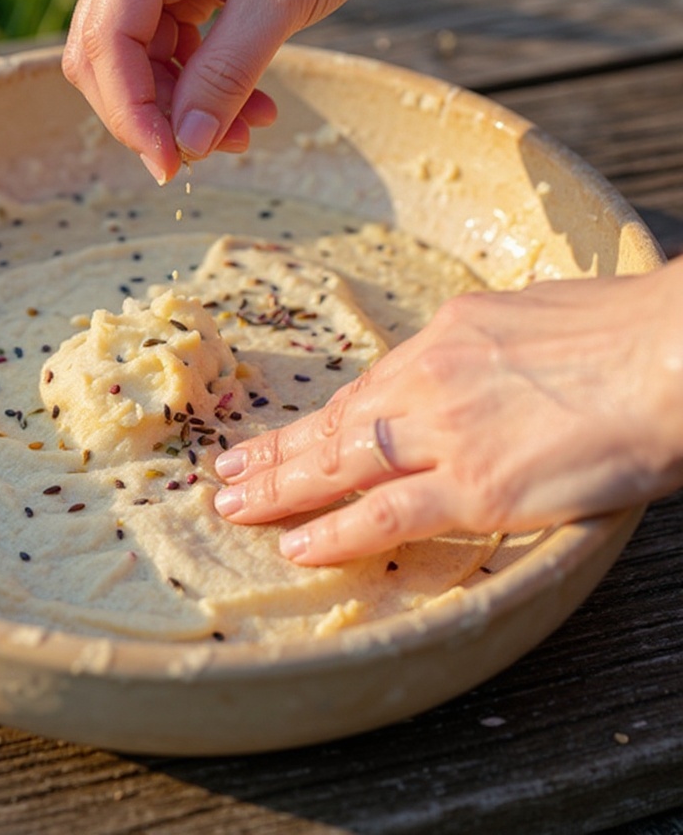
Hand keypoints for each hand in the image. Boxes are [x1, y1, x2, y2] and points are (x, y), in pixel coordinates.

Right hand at [62, 0, 390, 182]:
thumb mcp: (280, 2)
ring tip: (244, 132)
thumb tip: (188, 144)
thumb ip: (227, 75)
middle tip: (202, 156)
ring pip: (135, 62)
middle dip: (151, 115)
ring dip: (182, 108)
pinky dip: (198, 87)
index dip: (130, 113)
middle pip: (106, 55)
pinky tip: (245, 107)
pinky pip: (164, 51)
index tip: (169, 164)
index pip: (107, 39)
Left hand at [213, 265, 682, 564]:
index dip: (317, 421)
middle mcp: (430, 379)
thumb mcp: (533, 317)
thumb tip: (470, 363)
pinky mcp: (476, 485)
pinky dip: (334, 532)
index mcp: (446, 335)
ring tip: (233, 504)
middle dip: (273, 451)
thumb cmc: (625, 330)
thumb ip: (485, 348)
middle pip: (332, 423)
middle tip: (225, 472)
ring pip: (339, 464)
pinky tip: (295, 545)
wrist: (675, 352)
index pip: (365, 390)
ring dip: (279, 487)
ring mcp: (446, 433)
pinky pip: (385, 515)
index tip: (282, 435)